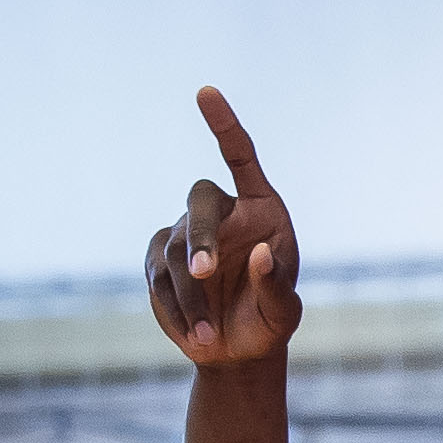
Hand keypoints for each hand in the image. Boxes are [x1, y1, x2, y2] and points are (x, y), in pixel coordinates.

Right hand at [147, 87, 303, 369]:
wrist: (238, 350)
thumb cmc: (269, 321)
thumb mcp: (284, 313)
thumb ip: (277, 286)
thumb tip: (261, 254)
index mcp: (260, 211)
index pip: (240, 158)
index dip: (223, 125)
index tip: (206, 92)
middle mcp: (220, 213)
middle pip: (200, 202)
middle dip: (202, 238)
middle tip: (206, 274)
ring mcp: (184, 232)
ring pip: (177, 249)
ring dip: (191, 295)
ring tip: (211, 337)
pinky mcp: (158, 259)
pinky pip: (160, 278)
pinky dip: (177, 308)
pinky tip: (196, 335)